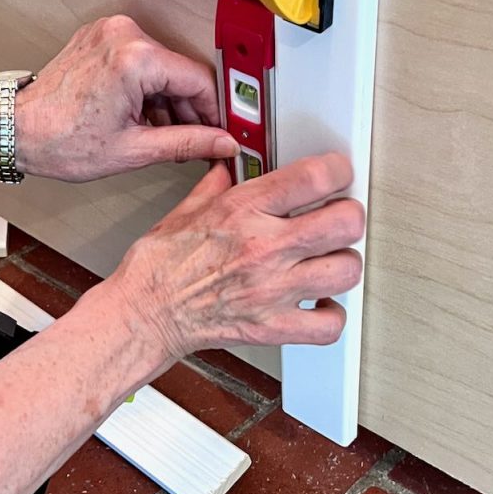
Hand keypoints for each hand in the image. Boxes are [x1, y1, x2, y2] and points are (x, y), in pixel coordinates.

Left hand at [15, 15, 238, 181]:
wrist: (13, 129)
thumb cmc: (59, 140)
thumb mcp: (133, 149)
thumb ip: (187, 143)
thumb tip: (223, 143)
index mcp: (136, 59)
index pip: (199, 81)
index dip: (215, 113)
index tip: (222, 133)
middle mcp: (125, 35)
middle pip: (181, 73)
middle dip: (190, 110)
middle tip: (195, 142)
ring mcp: (111, 32)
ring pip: (162, 67)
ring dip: (168, 101)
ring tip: (160, 135)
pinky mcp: (101, 37)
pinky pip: (141, 61)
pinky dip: (147, 89)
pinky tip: (142, 117)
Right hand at [109, 152, 364, 359]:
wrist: (144, 313)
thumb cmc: (159, 266)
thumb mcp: (186, 209)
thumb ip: (217, 184)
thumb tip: (229, 167)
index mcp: (244, 211)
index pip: (314, 177)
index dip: (338, 170)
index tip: (338, 173)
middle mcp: (264, 247)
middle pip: (345, 222)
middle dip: (348, 214)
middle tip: (338, 216)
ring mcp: (272, 290)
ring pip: (346, 270)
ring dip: (344, 262)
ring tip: (330, 259)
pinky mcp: (272, 327)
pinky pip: (328, 325)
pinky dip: (332, 315)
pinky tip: (321, 303)